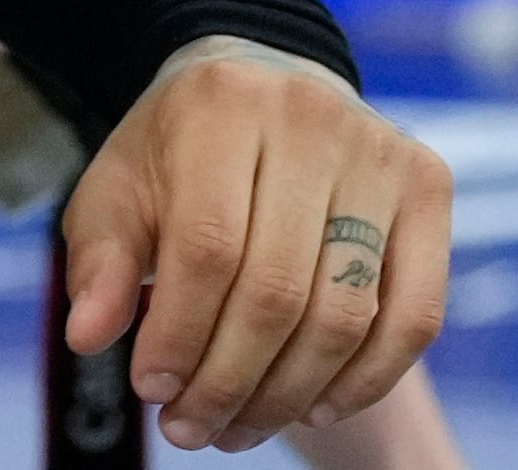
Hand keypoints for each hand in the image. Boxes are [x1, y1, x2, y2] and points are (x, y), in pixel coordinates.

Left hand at [59, 40, 452, 452]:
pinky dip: (366, 379)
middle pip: (277, 289)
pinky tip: (314, 407)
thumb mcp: (118, 190)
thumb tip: (89, 337)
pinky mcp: (428, 190)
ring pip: (345, 313)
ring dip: (290, 392)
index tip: (152, 390)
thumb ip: (99, 261)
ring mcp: (380, 153)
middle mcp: (309, 118)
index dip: (179, 333)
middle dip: (230, 380)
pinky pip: (415, 315)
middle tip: (192, 429)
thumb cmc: (178, 155)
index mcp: (220, 104)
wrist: (261, 88)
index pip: (206, 247)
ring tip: (240, 428)